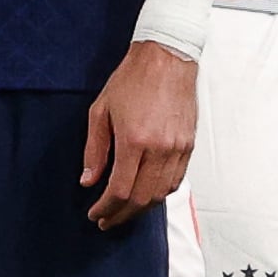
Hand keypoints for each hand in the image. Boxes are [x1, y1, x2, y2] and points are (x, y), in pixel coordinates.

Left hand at [79, 40, 194, 231]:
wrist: (167, 56)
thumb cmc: (132, 78)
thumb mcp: (101, 110)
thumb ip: (94, 149)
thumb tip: (88, 180)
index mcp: (134, 139)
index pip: (120, 190)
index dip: (105, 208)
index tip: (94, 213)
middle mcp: (159, 149)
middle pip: (141, 199)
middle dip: (121, 215)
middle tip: (106, 220)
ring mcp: (177, 148)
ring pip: (161, 194)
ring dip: (141, 208)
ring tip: (124, 210)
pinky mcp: (188, 145)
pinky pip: (175, 181)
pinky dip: (159, 193)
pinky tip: (146, 193)